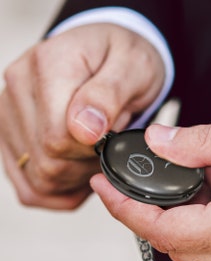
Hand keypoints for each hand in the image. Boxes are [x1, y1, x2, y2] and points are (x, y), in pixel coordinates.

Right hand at [0, 23, 163, 208]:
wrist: (109, 54)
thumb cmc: (123, 59)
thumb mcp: (132, 67)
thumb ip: (108, 95)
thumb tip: (85, 131)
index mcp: (49, 64)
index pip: (58, 137)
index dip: (92, 151)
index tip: (111, 139)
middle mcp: (19, 87)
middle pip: (47, 162)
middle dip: (86, 165)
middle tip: (106, 147)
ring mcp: (10, 112)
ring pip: (38, 177)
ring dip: (74, 178)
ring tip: (94, 156)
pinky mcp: (12, 133)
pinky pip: (28, 185)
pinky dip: (58, 190)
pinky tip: (79, 175)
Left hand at [91, 104, 210, 260]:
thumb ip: (202, 140)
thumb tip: (161, 141)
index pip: (165, 231)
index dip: (126, 211)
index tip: (105, 190)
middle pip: (177, 244)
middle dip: (150, 213)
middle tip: (140, 182)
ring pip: (200, 246)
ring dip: (184, 214)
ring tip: (190, 176)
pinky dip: (210, 218)